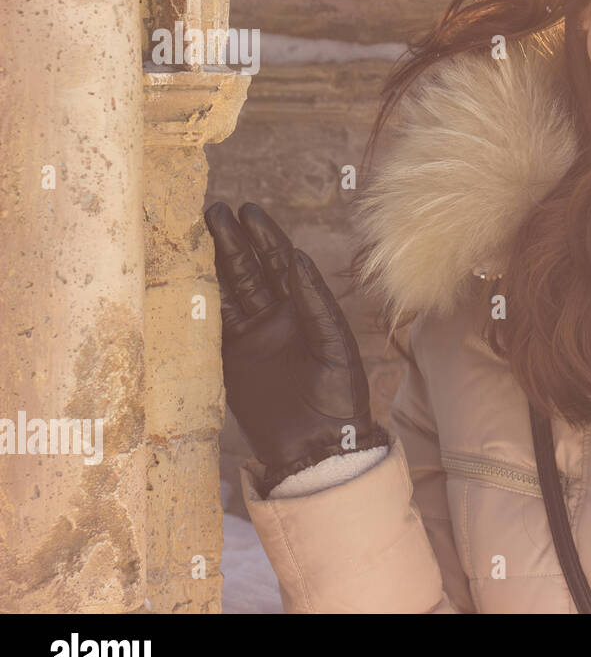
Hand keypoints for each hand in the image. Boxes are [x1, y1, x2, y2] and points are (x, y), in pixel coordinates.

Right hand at [205, 201, 385, 495]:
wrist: (321, 445)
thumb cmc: (341, 394)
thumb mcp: (334, 343)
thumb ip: (314, 301)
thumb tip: (296, 256)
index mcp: (306, 307)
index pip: (282, 263)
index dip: (264, 237)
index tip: (247, 211)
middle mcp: (277, 316)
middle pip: (250, 270)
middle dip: (231, 241)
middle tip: (212, 211)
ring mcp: (251, 337)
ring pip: (227, 292)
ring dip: (212, 264)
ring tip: (194, 234)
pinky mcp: (229, 361)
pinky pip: (210, 326)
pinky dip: (197, 303)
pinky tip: (184, 279)